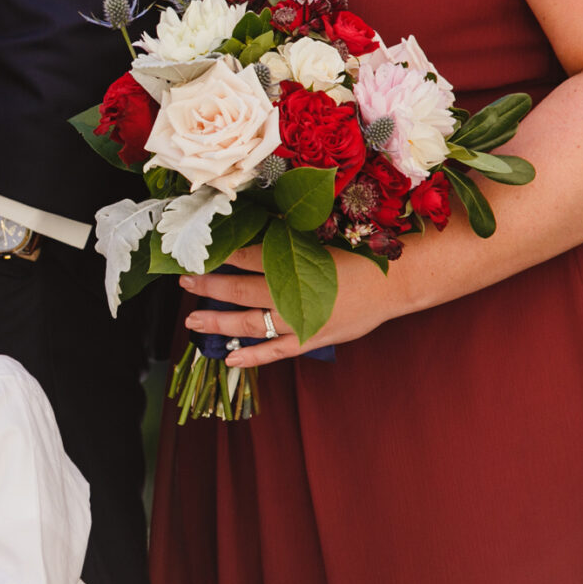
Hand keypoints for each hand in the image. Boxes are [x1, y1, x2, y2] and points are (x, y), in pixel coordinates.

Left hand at [180, 244, 397, 368]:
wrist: (397, 281)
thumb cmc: (362, 253)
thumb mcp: (324, 236)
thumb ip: (291, 236)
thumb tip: (260, 225)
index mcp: (295, 262)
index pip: (247, 257)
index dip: (221, 255)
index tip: (199, 251)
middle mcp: (292, 293)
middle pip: (240, 289)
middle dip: (209, 285)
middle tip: (184, 280)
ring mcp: (299, 320)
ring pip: (249, 323)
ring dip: (218, 321)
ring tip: (192, 319)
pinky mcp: (311, 339)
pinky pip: (276, 352)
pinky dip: (252, 356)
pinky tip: (229, 358)